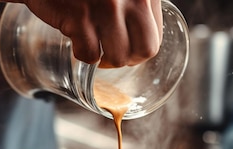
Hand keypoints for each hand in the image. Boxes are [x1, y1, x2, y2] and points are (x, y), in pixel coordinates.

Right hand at [21, 0, 162, 67]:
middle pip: (145, 50)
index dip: (139, 49)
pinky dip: (82, 54)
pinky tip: (77, 40)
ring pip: (118, 57)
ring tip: (94, 48)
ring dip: (104, 60)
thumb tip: (143, 40)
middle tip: (112, 55)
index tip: (126, 49)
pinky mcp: (81, 17)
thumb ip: (136, 6)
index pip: (155, 36)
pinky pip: (89, 55)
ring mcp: (107, 7)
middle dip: (127, 60)